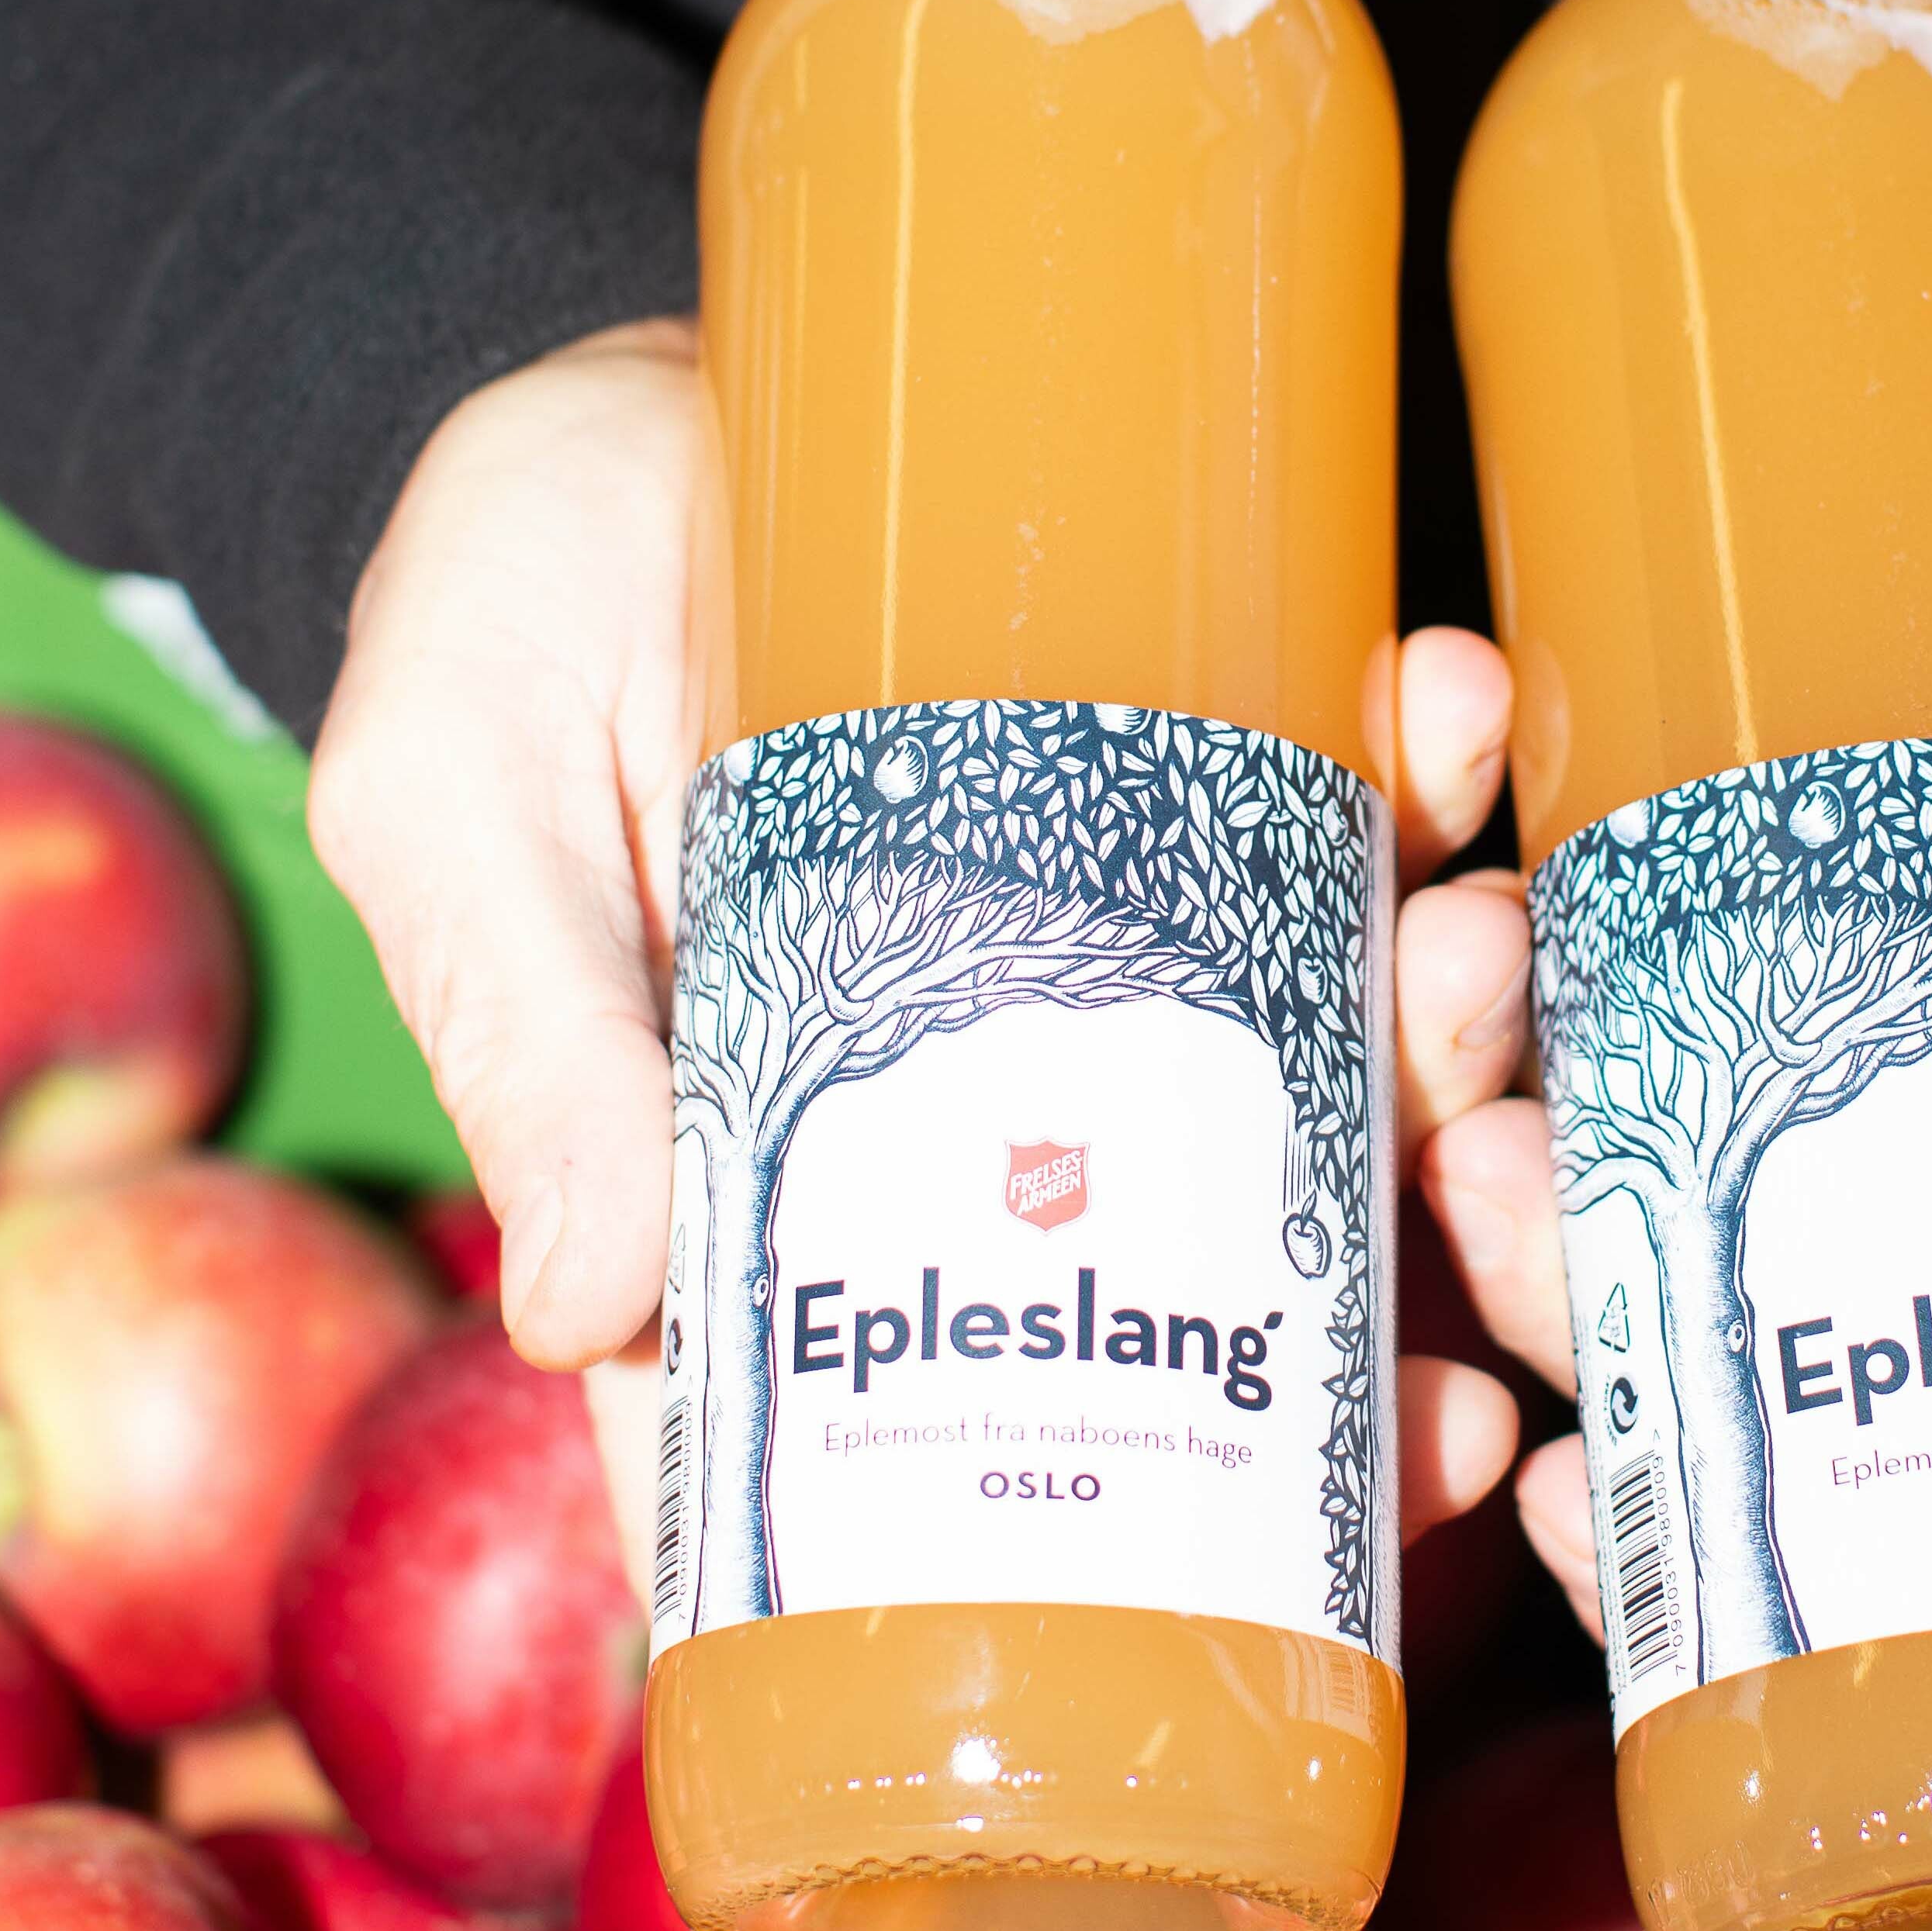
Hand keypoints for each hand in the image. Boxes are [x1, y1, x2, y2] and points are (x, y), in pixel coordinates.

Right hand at [308, 323, 1529, 1556]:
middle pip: (1193, 1293)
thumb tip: (588, 1324)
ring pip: (1315, 1097)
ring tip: (1470, 932)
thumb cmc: (509, 599)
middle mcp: (968, 1121)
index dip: (1089, 1547)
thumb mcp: (461, 804)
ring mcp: (1098, 977)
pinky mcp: (1184, 813)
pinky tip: (1447, 711)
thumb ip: (529, 1042)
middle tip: (1470, 1184)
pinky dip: (1426, 797)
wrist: (639, 373)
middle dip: (1374, 1283)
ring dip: (1444, 1048)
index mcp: (770, 1188)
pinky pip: (1344, 850)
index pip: (911, 1445)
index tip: (1289, 1556)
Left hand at [1422, 272, 1931, 1930]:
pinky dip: (1454, 876)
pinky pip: (1532, 950)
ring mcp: (1798, 1070)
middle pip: (1740, 1411)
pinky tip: (1435, 776)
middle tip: (1521, 1372)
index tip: (1889, 1859)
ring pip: (1585, 1194)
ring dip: (1474, 1144)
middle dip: (1595, 1397)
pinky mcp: (1703, 891)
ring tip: (1459, 1004)